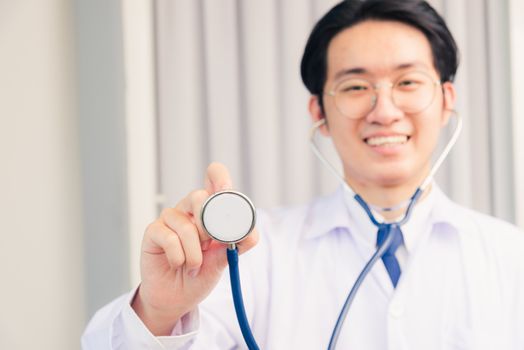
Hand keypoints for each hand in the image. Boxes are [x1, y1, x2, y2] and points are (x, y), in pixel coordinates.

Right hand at [131, 162, 258, 334]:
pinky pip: (169, 238)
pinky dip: (179, 257)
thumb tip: (250, 231)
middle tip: (209, 245)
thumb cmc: (202, 274)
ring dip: (194, 252)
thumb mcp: (225, 259)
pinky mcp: (153, 232)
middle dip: (208, 226)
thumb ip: (238, 243)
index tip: (225, 189)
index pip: (214, 177)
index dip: (219, 177)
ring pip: (185, 224)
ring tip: (194, 265)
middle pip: (198, 196)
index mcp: (210, 209)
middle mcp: (189, 209)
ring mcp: (170, 219)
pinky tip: (178, 264)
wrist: (178, 298)